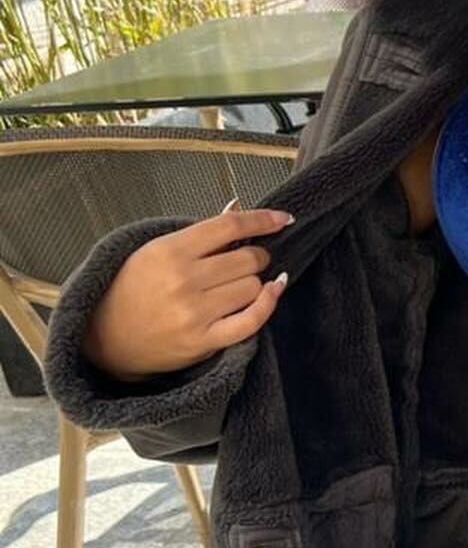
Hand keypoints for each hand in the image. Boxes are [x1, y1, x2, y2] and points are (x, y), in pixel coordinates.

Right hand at [82, 205, 293, 381]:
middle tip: (247, 260)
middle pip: (248, 259)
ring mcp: (194, 313)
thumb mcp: (156, 251)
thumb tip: (238, 206)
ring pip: (253, 287)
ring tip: (238, 284)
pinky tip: (273, 291)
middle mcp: (182, 280)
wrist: (107, 338)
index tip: (282, 219)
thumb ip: (201, 234)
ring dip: (255, 283)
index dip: (262, 220)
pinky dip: (268, 304)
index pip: (229, 226)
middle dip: (256, 256)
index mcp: (169, 251)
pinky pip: (252, 320)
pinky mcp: (203, 341)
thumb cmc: (133, 289)